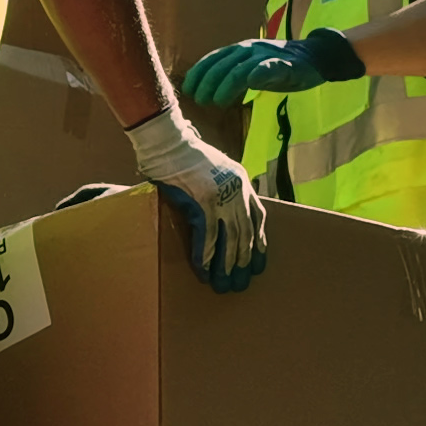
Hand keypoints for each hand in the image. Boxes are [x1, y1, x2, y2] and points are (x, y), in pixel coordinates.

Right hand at [127, 109, 268, 292]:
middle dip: (244, 261)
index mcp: (242, 181)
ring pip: (231, 239)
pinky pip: (207, 236)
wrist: (167, 141)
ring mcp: (222, 197)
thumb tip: (215, 209)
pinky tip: (204, 270)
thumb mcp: (213, 167)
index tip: (258, 261)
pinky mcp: (204, 202)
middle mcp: (237, 191)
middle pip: (245, 233)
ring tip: (224, 284)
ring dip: (227, 265)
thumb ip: (220, 186)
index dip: (258, 242)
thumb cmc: (182, 153)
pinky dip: (206, 255)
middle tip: (241, 283)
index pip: (258, 217)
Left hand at [180, 29, 364, 106]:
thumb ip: (230, 74)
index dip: (198, 74)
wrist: (315, 56)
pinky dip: (261, 73)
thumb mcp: (250, 67)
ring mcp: (268, 55)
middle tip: (201, 101)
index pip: (212, 59)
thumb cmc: (278, 65)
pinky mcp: (287, 64)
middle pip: (223, 65)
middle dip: (208, 83)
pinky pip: (271, 67)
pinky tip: (252, 83)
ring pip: (242, 68)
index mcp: (239, 49)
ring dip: (227, 85)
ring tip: (218, 102)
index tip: (188, 90)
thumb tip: (203, 90)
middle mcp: (250, 49)